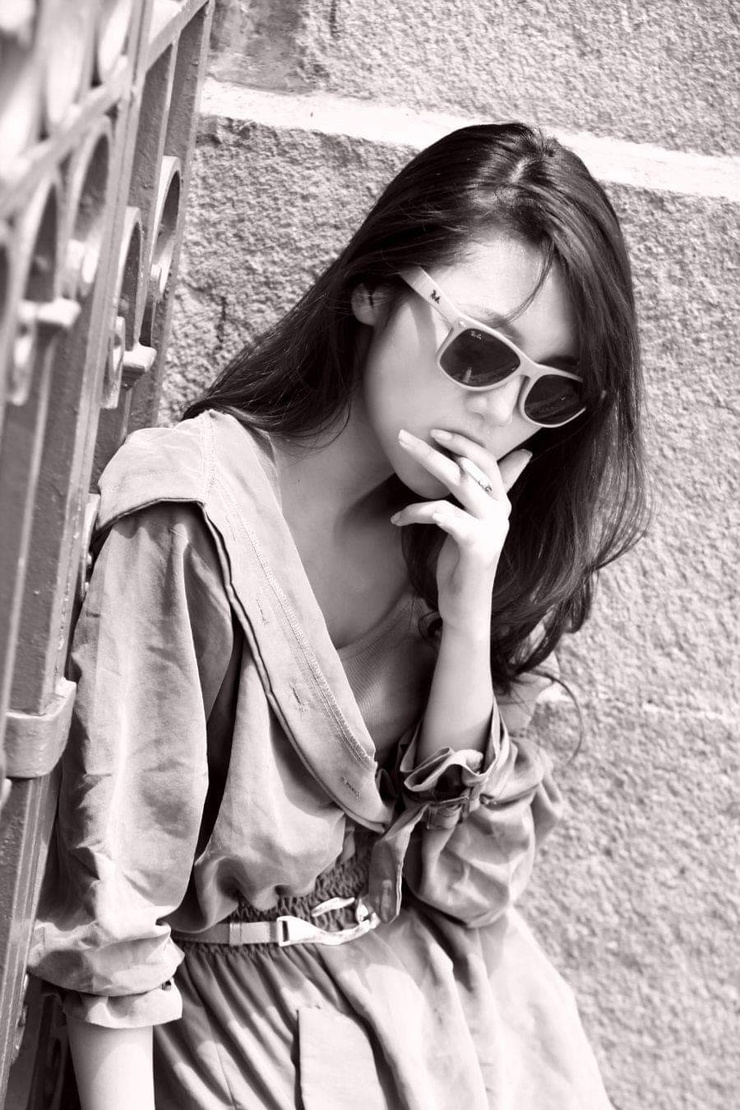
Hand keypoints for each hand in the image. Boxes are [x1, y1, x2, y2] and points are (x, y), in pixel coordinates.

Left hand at [391, 428, 530, 633]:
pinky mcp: (476, 545)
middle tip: (404, 435)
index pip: (487, 460)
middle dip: (436, 447)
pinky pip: (444, 515)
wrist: (467, 605)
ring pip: (459, 483)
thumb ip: (489, 490)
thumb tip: (522, 456)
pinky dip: (417, 511)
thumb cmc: (464, 561)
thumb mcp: (475, 520)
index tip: (435, 430)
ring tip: (399, 458)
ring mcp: (491, 527)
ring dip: (426, 467)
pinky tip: (399, 518)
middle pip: (470, 466)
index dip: (463, 442)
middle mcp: (500, 511)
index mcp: (500, 502)